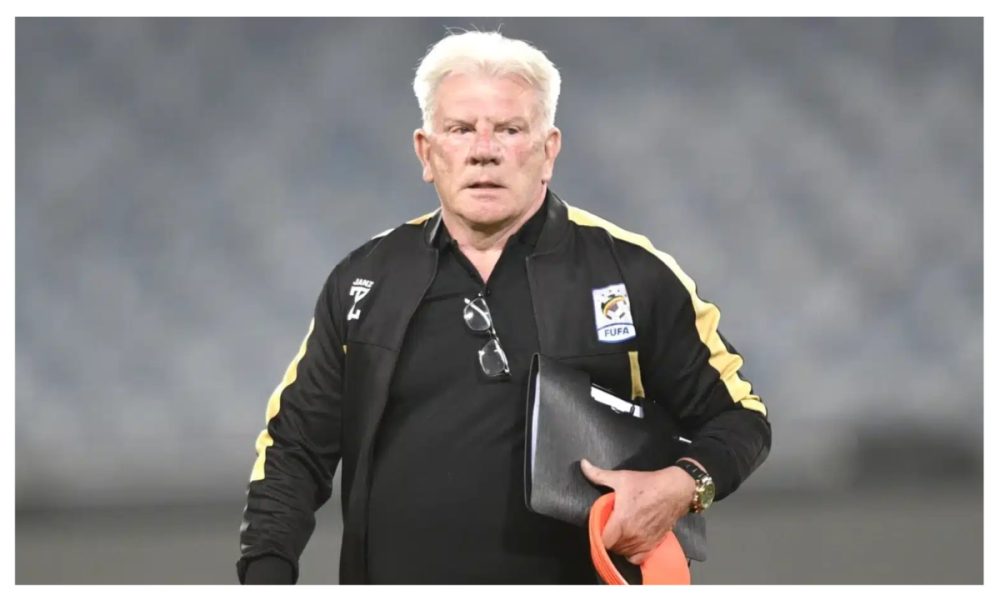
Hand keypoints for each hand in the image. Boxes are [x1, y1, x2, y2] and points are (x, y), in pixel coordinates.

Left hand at [580, 458, 695, 564]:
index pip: (603, 541)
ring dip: (619, 545)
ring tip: (618, 532)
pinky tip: (630, 543)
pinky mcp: (654, 544)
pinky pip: (638, 558)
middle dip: (607, 538)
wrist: (675, 490)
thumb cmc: (648, 484)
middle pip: (612, 547)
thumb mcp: (620, 477)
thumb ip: (598, 474)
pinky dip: (632, 554)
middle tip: (608, 526)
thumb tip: (583, 464)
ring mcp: (644, 541)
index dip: (597, 534)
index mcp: (621, 521)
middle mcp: (632, 535)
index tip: (597, 526)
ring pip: (624, 553)